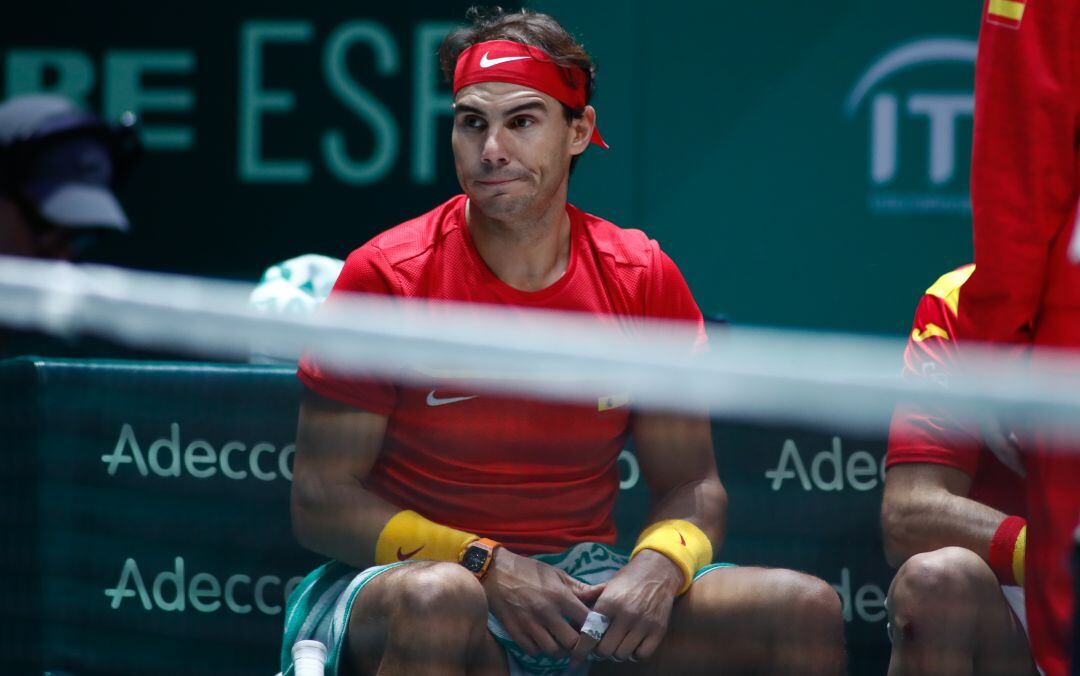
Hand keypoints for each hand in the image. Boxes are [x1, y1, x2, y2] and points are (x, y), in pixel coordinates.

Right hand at [483, 548, 604, 657]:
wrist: (495, 570)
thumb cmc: (529, 570)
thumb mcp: (556, 574)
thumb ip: (579, 587)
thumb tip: (602, 591)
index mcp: (559, 595)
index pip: (586, 620)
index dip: (593, 626)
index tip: (594, 627)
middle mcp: (545, 612)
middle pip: (571, 641)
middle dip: (578, 643)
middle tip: (579, 640)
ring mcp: (529, 623)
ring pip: (552, 650)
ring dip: (560, 649)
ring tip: (561, 641)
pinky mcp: (514, 631)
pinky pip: (532, 651)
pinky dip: (540, 649)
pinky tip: (542, 640)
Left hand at [569, 550, 682, 664]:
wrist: (658, 570)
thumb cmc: (628, 580)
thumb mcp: (607, 587)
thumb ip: (592, 606)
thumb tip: (575, 627)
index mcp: (609, 602)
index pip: (590, 634)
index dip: (581, 649)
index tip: (576, 658)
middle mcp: (626, 614)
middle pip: (605, 650)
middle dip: (599, 652)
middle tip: (600, 647)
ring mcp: (643, 623)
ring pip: (622, 654)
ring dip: (616, 653)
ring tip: (616, 644)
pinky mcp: (658, 629)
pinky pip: (642, 654)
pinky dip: (635, 654)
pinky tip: (632, 645)